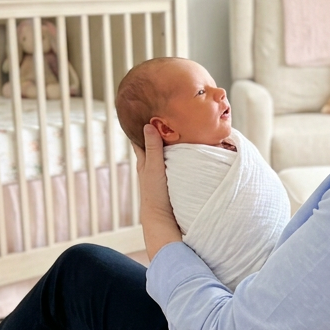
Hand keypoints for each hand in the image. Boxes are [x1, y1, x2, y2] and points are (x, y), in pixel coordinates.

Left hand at [133, 124, 181, 259]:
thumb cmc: (155, 193)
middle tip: (167, 114)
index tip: (147, 110)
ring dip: (170, 142)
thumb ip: (153, 148)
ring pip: (165, 152)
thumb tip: (148, 125)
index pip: (140, 137)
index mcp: (144, 160)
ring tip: (180, 127)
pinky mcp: (172, 179)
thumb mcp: (154, 167)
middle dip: (158, 130)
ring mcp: (162, 173)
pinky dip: (179, 153)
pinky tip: (188, 149)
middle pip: (153, 143)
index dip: (142, 124)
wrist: (163, 219)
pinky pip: (175, 161)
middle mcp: (151, 165)